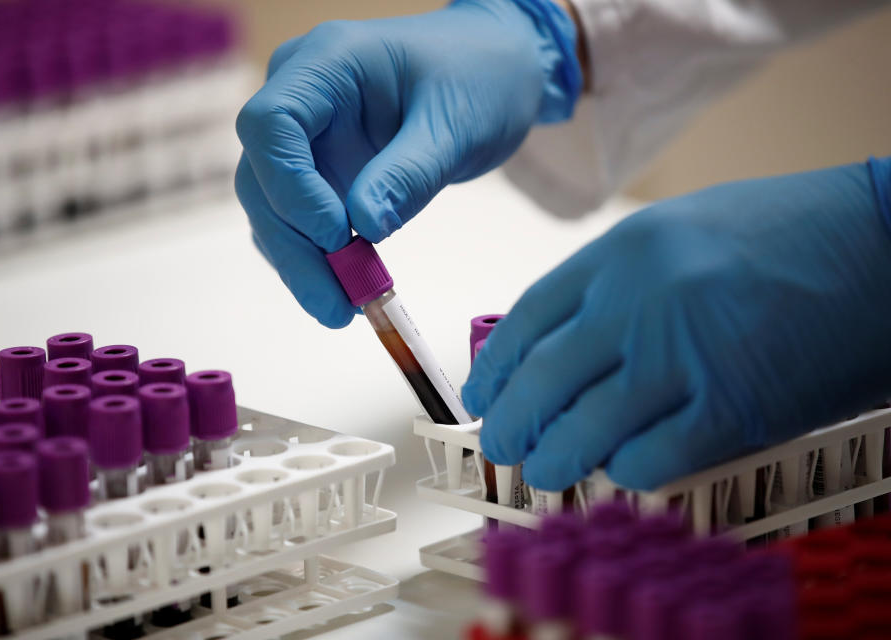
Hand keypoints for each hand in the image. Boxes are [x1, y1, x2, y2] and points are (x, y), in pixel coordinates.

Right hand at [235, 0, 580, 327]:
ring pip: (273, 208)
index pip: (271, 124)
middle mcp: (301, 97)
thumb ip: (409, 174)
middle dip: (295, 247)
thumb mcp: (456, 125)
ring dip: (302, 264)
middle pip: (263, 177)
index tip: (336, 235)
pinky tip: (346, 292)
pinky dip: (318, 260)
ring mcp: (305, 136)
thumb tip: (365, 229)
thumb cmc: (479, 77)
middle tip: (336, 307)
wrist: (492, 71)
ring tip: (344, 310)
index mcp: (326, 63)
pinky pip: (299, 221)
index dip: (291, 186)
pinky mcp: (318, 171)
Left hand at [463, 162, 890, 489]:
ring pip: (586, 428)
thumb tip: (566, 340)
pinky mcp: (734, 407)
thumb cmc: (789, 234)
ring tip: (547, 469)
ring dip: (557, 459)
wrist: (887, 242)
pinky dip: (628, 471)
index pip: (528, 318)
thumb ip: (620, 281)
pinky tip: (622, 469)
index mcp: (623, 251)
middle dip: (512, 423)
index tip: (482, 394)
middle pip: (544, 380)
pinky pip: (651, 458)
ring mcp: (684, 355)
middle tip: (502, 445)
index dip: (496, 366)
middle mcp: (640, 301)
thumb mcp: (682, 231)